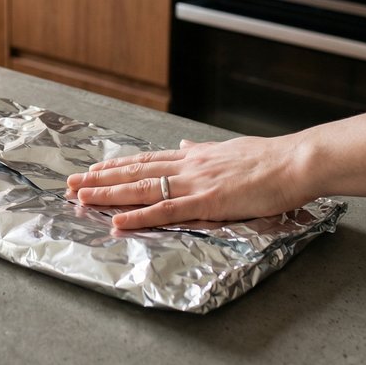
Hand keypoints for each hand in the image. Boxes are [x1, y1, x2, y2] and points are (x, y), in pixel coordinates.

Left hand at [65, 134, 311, 229]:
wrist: (295, 162)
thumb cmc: (270, 159)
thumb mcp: (230, 149)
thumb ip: (203, 150)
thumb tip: (184, 144)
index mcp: (195, 156)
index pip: (146, 159)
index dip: (117, 165)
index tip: (93, 168)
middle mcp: (189, 165)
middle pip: (135, 172)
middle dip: (101, 178)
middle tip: (71, 183)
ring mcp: (196, 183)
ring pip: (143, 188)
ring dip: (110, 194)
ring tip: (82, 197)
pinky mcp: (208, 202)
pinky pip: (166, 211)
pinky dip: (140, 216)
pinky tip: (118, 220)